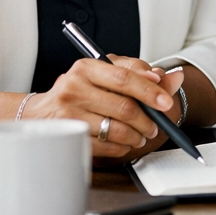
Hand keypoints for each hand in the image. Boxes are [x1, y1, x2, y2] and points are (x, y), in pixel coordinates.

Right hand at [24, 55, 181, 160]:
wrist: (41, 114)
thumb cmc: (80, 92)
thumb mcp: (107, 74)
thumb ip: (141, 75)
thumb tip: (174, 77)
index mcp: (87, 67)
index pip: (125, 78)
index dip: (150, 91)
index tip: (166, 103)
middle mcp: (74, 87)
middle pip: (124, 106)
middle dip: (147, 120)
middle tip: (155, 126)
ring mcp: (68, 113)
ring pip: (116, 129)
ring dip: (136, 136)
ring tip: (140, 135)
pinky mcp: (67, 135)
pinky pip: (105, 146)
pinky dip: (121, 147)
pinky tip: (124, 143)